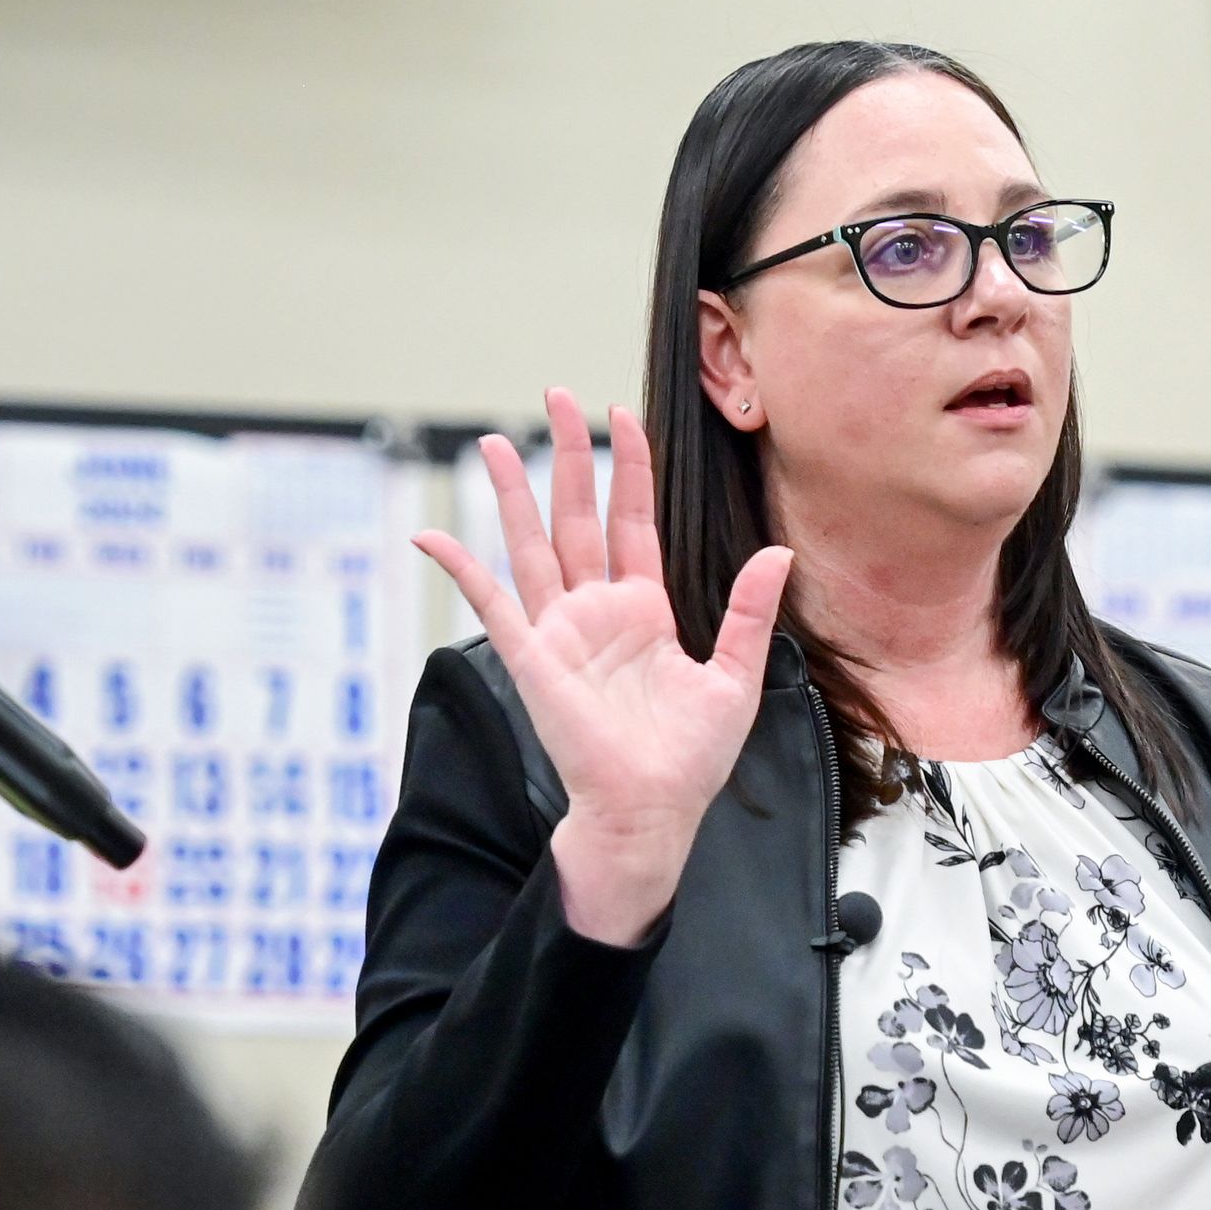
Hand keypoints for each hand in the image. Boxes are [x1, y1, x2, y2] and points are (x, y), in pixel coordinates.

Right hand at [414, 387, 793, 947]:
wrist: (651, 812)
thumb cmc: (690, 760)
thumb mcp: (736, 677)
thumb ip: (748, 611)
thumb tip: (777, 551)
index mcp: (645, 611)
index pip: (632, 522)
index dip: (628, 468)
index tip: (622, 415)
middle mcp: (597, 611)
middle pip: (578, 516)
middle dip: (570, 455)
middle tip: (559, 397)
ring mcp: (559, 631)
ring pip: (531, 544)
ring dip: (513, 492)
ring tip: (497, 440)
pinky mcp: (531, 658)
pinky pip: (490, 603)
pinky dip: (460, 568)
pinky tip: (433, 536)